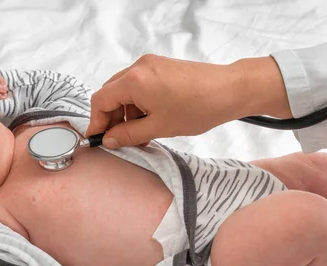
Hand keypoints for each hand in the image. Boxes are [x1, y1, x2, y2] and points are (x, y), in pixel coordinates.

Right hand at [86, 54, 290, 148]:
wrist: (229, 90)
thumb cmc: (197, 108)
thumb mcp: (159, 127)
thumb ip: (129, 134)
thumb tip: (110, 139)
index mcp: (134, 80)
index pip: (100, 100)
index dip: (96, 121)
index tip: (98, 139)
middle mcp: (138, 67)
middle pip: (110, 93)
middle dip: (111, 117)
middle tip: (118, 139)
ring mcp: (150, 64)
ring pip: (125, 89)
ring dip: (125, 111)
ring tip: (138, 133)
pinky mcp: (161, 66)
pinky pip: (139, 84)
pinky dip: (138, 102)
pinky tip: (148, 119)